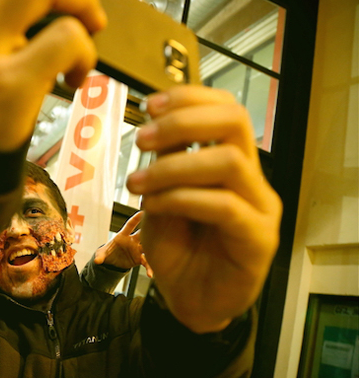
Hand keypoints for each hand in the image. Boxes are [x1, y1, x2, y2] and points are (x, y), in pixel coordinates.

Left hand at [94, 211, 152, 276]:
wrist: (111, 262)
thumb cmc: (107, 253)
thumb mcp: (101, 254)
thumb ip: (100, 256)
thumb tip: (97, 261)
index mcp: (122, 236)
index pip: (130, 225)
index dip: (136, 219)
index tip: (143, 212)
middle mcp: (132, 241)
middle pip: (142, 234)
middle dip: (149, 230)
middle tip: (158, 226)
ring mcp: (137, 249)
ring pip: (147, 247)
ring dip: (153, 249)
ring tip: (159, 254)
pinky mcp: (139, 258)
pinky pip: (146, 262)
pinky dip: (149, 268)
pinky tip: (150, 275)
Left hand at [126, 86, 280, 333]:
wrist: (190, 301)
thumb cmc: (178, 247)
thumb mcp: (160, 197)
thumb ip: (165, 164)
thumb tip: (156, 122)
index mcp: (231, 160)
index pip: (226, 109)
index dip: (190, 98)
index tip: (149, 105)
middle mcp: (252, 178)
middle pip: (235, 121)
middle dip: (182, 121)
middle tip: (142, 139)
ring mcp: (261, 208)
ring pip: (228, 161)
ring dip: (173, 167)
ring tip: (136, 184)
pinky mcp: (259, 239)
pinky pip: (224, 206)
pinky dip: (181, 199)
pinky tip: (153, 207)